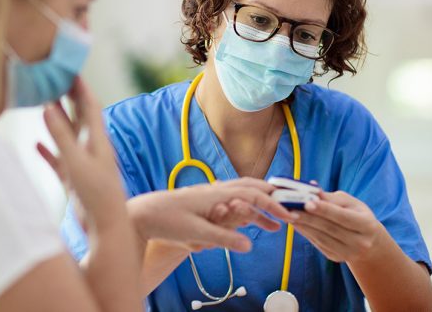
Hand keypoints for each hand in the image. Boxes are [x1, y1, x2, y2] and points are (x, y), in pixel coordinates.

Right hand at [38, 78, 125, 228]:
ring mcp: (82, 164)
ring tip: (43, 102)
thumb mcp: (76, 162)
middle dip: (67, 97)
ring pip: (67, 137)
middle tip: (54, 77)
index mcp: (97, 140)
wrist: (105, 228)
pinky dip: (47, 150)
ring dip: (56, 121)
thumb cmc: (96, 194)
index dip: (79, 86)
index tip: (69, 67)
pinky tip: (35, 143)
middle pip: (78, 117)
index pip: (89, 105)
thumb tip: (48, 106)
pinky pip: (58, 160)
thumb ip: (61, 135)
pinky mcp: (73, 180)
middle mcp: (91, 149)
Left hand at [127, 178, 297, 252]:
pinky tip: (249, 215)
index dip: (273, 206)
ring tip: (275, 222)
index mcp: (217, 194)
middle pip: (251, 187)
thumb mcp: (196, 233)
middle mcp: (215, 189)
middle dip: (272, 197)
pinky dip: (246, 205)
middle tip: (290, 209)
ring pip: (242, 191)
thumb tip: (249, 245)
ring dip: (260, 203)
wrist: (142, 214)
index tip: (289, 217)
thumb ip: (223, 237)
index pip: (253, 196)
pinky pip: (232, 198)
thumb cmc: (166, 221)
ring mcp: (210, 194)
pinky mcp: (204, 201)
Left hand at [293, 190, 386, 263]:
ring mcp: (348, 253)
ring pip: (321, 238)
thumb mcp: (351, 203)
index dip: (325, 210)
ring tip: (289, 214)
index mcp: (367, 225)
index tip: (307, 202)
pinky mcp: (336, 258)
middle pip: (329, 228)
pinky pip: (318, 243)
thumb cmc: (358, 215)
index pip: (343, 217)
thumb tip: (311, 188)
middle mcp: (360, 242)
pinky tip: (296, 223)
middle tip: (290, 208)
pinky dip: (305, 232)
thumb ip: (331, 198)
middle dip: (308, 218)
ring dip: (303, 225)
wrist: (370, 243)